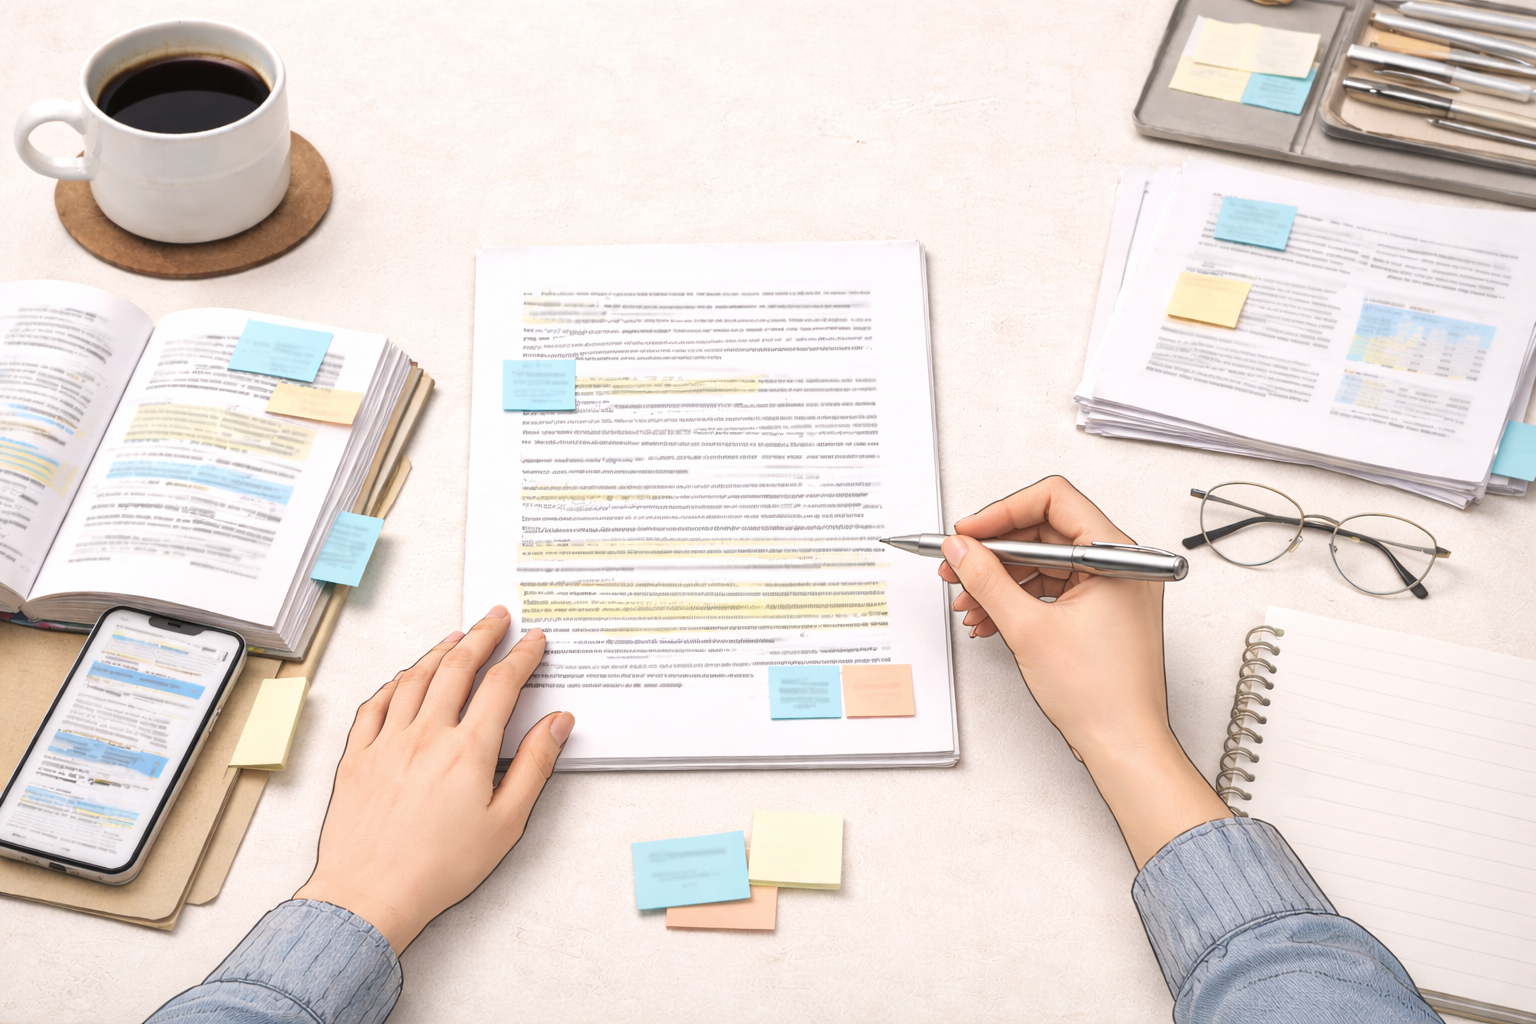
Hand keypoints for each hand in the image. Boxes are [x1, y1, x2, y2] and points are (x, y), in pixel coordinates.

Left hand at [294, 606, 573, 950]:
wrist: (370, 894)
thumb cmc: (437, 868)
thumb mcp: (505, 823)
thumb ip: (533, 766)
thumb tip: (556, 724)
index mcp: (467, 750)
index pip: (501, 685)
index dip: (521, 656)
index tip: (533, 641)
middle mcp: (426, 735)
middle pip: (458, 667)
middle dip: (482, 636)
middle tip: (496, 618)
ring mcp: (387, 742)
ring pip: (415, 677)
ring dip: (440, 650)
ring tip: (457, 636)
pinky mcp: (358, 756)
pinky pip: (376, 704)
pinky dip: (396, 682)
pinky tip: (404, 677)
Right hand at [940, 476, 1227, 866]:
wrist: (1123, 745)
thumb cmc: (1100, 696)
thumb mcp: (1028, 629)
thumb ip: (987, 580)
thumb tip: (961, 548)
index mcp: (1116, 555)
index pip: (1054, 500)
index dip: (1003, 512)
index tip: (969, 532)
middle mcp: (1118, 565)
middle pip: (1045, 531)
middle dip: (994, 551)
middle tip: (957, 565)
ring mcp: (1110, 589)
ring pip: (1043, 562)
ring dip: (1000, 580)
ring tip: (967, 602)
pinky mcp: (1100, 611)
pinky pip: (1051, 589)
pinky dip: (1017, 600)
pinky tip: (988, 618)